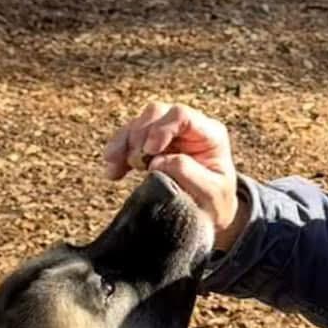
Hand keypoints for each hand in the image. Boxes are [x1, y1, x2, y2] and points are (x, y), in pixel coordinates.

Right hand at [101, 102, 243, 245]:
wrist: (208, 214)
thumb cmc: (215, 203)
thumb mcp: (211, 194)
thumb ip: (188, 174)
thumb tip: (157, 162)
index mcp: (209, 134)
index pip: (181, 115)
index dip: (161, 129)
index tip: (149, 152)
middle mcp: (188, 128)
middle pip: (156, 113)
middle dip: (138, 134)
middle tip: (134, 161)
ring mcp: (168, 135)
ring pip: (138, 124)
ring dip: (122, 144)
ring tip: (114, 168)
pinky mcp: (151, 146)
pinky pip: (128, 142)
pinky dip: (117, 154)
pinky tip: (112, 172)